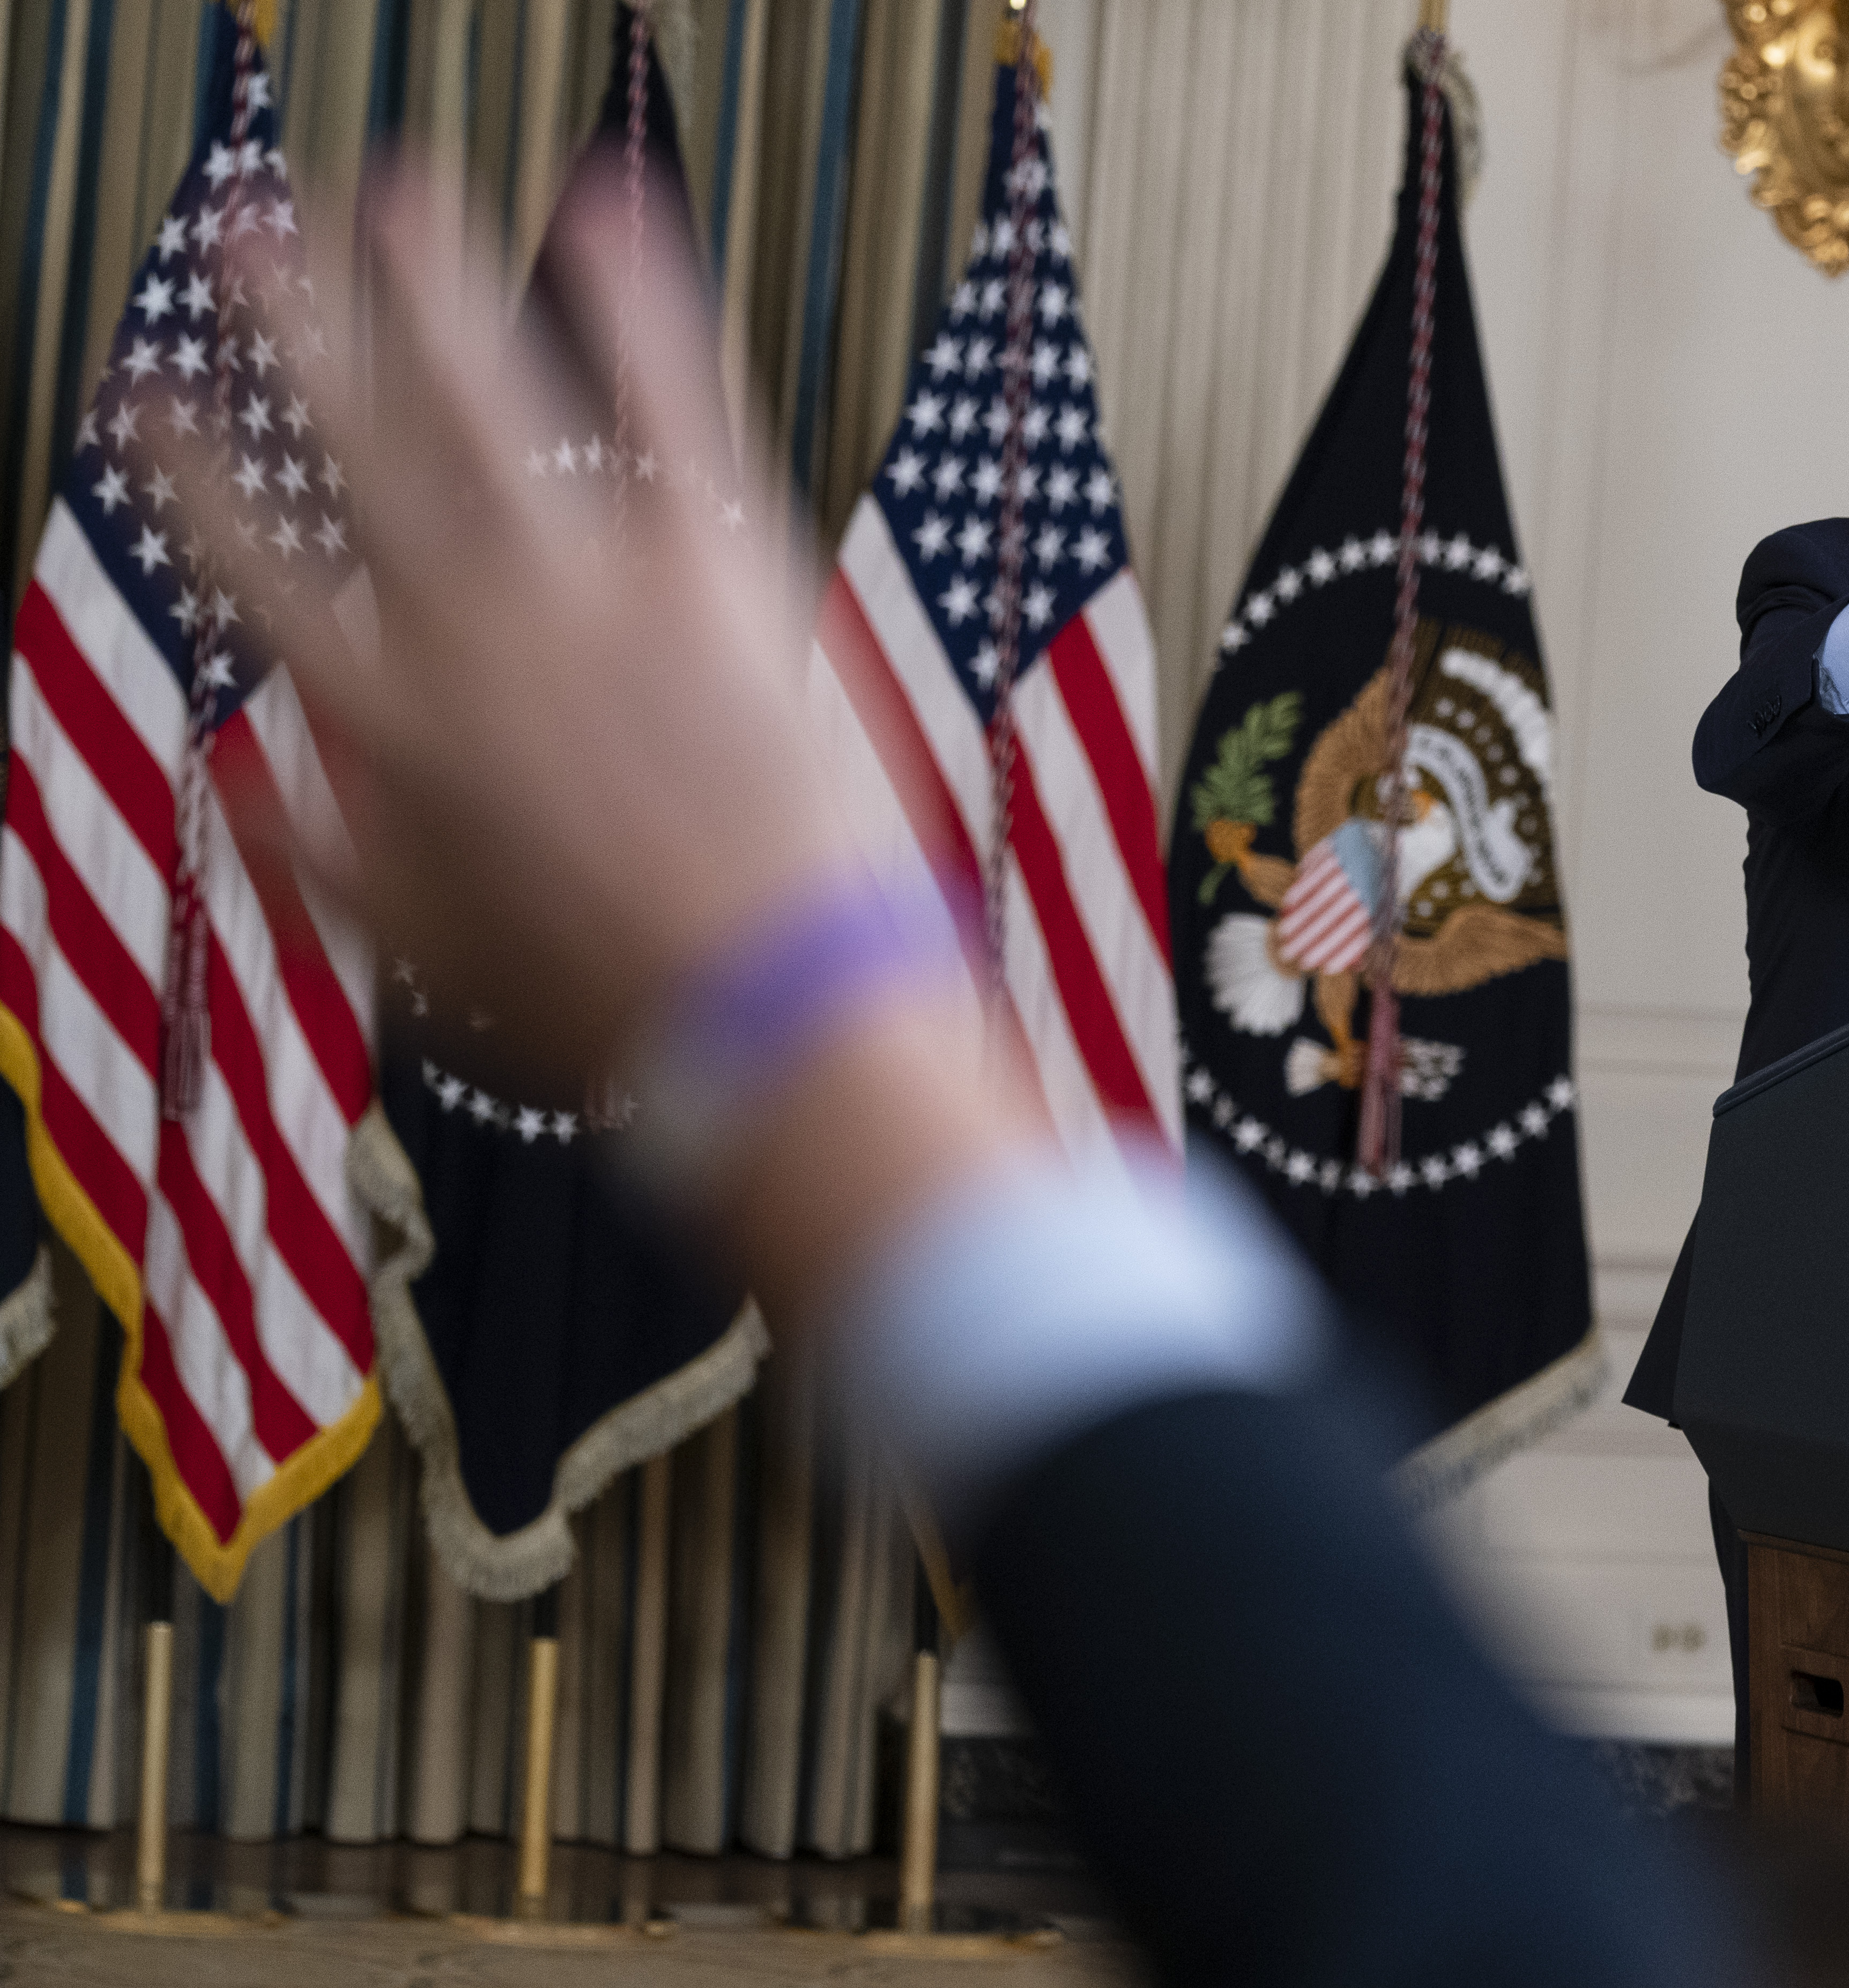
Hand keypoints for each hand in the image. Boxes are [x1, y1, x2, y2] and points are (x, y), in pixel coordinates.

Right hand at [182, 162, 1047, 1317]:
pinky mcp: (723, 561)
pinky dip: (640, 299)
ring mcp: (598, 581)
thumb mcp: (421, 953)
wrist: (778, 1014)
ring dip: (434, 285)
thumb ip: (311, 862)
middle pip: (361, 445)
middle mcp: (473, 626)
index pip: (256, 568)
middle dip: (297, 331)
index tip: (150, 403)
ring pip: (496, 395)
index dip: (194, 478)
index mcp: (388, 719)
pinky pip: (674, 397)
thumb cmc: (609, 1004)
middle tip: (248, 236)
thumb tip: (234, 786)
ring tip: (393, 193)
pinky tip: (611, 211)